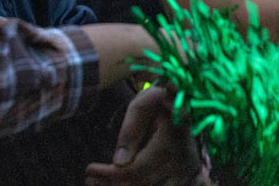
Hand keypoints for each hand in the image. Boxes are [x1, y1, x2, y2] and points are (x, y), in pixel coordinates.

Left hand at [85, 86, 204, 185]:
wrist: (186, 101)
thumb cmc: (159, 101)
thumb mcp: (140, 107)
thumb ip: (130, 133)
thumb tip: (119, 163)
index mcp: (170, 144)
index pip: (137, 169)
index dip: (111, 174)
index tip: (89, 170)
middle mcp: (182, 163)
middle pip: (143, 184)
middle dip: (113, 183)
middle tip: (89, 180)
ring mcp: (187, 172)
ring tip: (98, 183)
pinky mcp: (188, 177)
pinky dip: (141, 185)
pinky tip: (119, 183)